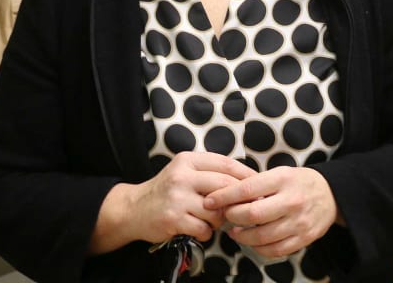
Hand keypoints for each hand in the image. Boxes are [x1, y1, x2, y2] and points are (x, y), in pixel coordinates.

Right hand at [128, 151, 256, 243]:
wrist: (134, 209)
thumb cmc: (167, 191)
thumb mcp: (185, 172)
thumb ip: (210, 173)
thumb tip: (247, 181)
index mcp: (188, 160)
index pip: (226, 164)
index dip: (246, 175)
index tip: (258, 185)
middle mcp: (182, 176)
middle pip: (226, 186)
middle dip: (237, 200)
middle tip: (243, 208)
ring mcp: (177, 197)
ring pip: (217, 211)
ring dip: (220, 220)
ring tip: (212, 220)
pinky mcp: (173, 218)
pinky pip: (204, 229)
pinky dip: (206, 232)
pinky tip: (198, 228)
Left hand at [203, 166, 338, 258]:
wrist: (331, 194)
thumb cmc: (298, 182)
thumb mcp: (280, 173)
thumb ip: (257, 183)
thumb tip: (226, 194)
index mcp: (283, 179)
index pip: (248, 188)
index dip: (225, 196)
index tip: (210, 200)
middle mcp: (292, 201)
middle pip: (253, 215)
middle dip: (232, 217)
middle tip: (225, 216)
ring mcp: (299, 222)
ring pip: (262, 236)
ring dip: (242, 236)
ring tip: (235, 231)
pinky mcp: (304, 238)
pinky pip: (275, 250)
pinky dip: (258, 248)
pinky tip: (252, 241)